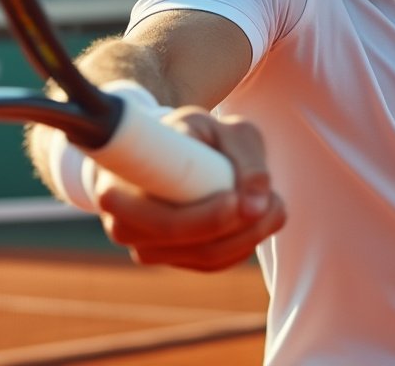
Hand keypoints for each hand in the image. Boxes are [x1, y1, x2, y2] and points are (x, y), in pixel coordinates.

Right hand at [94, 108, 285, 271]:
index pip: (155, 215)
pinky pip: (212, 263)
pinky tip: (260, 220)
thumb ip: (246, 159)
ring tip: (275, 204)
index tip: (235, 200)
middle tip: (274, 203)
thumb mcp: (221, 130)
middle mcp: (122, 223)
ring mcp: (145, 247)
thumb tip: (257, 205)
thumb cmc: (195, 135)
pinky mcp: (171, 259)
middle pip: (184, 241)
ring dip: (249, 236)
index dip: (201, 216)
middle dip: (237, 228)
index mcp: (119, 184)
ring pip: (203, 256)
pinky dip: (243, 245)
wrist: (173, 149)